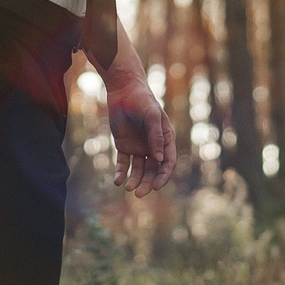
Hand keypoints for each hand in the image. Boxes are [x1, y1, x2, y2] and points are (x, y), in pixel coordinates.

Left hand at [105, 64, 176, 197]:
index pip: (167, 162)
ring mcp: (138, 147)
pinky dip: (121, 172)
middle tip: (139, 194)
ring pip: (138, 169)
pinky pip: (123, 163)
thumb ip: (156, 136)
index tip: (156, 186)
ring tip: (128, 188)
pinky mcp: (124, 146)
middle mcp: (153, 146)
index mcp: (165, 139)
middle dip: (147, 183)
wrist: (123, 90)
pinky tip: (117, 181)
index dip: (163, 176)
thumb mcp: (151, 115)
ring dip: (134, 180)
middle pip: (152, 170)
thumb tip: (159, 159)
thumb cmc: (141, 100)